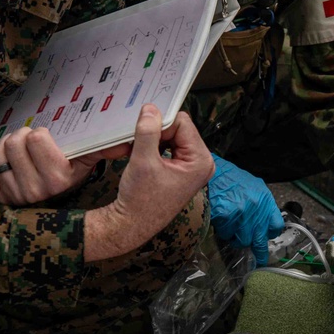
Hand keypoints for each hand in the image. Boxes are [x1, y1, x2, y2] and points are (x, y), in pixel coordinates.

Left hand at [0, 125, 126, 206]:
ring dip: (5, 148)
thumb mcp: (86, 162)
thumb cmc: (68, 176)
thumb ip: (105, 148)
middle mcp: (36, 191)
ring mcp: (15, 196)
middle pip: (14, 143)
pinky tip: (6, 165)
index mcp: (58, 179)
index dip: (39, 134)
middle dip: (20, 137)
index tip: (45, 141)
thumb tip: (126, 144)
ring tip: (18, 153)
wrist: (55, 209)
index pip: (36, 138)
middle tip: (29, 144)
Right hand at [84, 104, 213, 260]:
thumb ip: (148, 132)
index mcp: (201, 161)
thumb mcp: (143, 161)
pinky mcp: (182, 169)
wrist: (131, 224)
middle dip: (158, 131)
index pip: (183, 123)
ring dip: (154, 138)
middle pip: (179, 128)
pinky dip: (154, 146)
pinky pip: (169, 146)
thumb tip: (151, 109)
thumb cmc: (140, 200)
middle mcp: (202, 163)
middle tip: (138, 141)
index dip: (161, 124)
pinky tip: (142, 154)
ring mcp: (192, 166)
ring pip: (172, 135)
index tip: (143, 132)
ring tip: (139, 151)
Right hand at [208, 156, 284, 264]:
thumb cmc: (225, 176)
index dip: (270, 233)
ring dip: (235, 237)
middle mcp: (257, 207)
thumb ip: (257, 205)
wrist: (207, 167)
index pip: (276, 225)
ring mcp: (242, 213)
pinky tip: (218, 220)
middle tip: (259, 261)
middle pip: (260, 240)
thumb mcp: (249, 186)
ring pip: (242, 240)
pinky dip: (222, 231)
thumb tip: (259, 223)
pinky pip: (226, 234)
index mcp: (264, 198)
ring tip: (228, 227)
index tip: (266, 238)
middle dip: (259, 252)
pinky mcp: (228, 216)